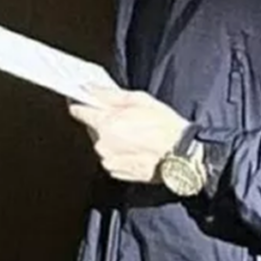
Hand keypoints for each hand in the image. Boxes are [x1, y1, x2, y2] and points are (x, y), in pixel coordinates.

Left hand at [68, 87, 189, 183]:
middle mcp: (102, 143)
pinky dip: (117, 151)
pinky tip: (134, 146)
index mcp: (105, 123)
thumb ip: (109, 94)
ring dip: (110, 136)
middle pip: (90, 126)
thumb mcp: (138, 99)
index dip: (78, 103)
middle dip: (101, 120)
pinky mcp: (115, 171)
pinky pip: (109, 156)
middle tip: (123, 117)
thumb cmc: (165, 127)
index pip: (78, 110)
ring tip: (134, 133)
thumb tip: (90, 88)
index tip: (79, 98)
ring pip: (101, 142)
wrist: (183, 155)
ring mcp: (108, 159)